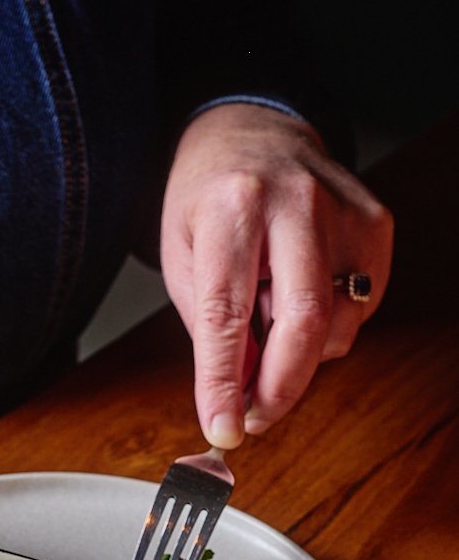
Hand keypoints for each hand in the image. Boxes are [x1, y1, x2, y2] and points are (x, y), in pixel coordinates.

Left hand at [160, 103, 393, 446]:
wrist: (252, 132)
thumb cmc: (210, 198)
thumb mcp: (183, 258)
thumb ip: (210, 326)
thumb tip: (236, 395)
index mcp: (234, 207)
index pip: (228, 312)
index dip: (224, 381)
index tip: (223, 428)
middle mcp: (297, 203)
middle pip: (303, 321)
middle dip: (279, 387)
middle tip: (254, 417)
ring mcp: (346, 211)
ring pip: (336, 324)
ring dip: (297, 352)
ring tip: (266, 317)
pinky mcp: (377, 225)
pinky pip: (359, 309)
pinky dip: (326, 326)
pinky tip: (297, 295)